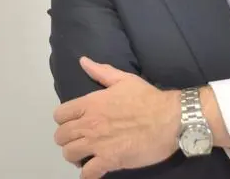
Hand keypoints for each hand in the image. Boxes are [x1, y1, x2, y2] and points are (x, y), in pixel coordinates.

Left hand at [52, 57, 179, 177]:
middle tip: (79, 140)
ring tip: (85, 155)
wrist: (169, 119)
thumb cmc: (148, 98)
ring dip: (75, 156)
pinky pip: (88, 174)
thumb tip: (83, 61)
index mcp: (90, 103)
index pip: (59, 115)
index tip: (73, 122)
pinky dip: (88, 175)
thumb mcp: (124, 79)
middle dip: (67, 139)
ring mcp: (97, 144)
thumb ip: (101, 71)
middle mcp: (89, 124)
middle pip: (60, 136)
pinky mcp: (109, 161)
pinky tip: (94, 170)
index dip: (64, 120)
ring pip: (69, 154)